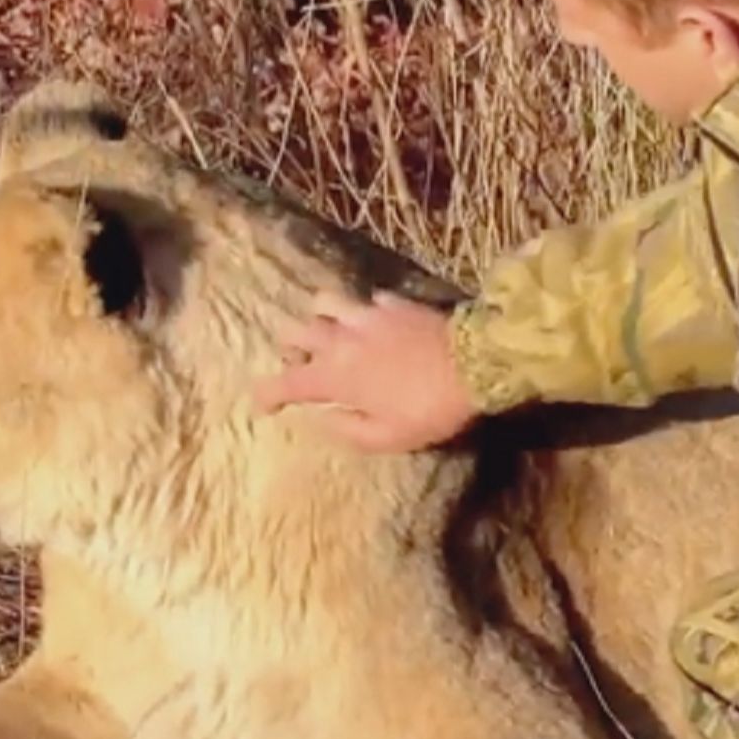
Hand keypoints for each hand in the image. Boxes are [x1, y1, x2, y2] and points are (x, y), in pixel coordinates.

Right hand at [251, 290, 478, 452]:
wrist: (474, 364)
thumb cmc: (428, 409)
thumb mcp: (386, 438)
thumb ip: (346, 430)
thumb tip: (321, 419)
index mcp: (334, 377)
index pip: (284, 382)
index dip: (266, 394)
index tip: (264, 405)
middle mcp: (341, 340)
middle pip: (294, 332)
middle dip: (290, 350)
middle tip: (303, 365)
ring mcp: (366, 315)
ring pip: (323, 303)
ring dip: (319, 319)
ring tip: (331, 334)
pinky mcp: (392, 303)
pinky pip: (365, 300)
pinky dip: (362, 312)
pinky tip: (374, 325)